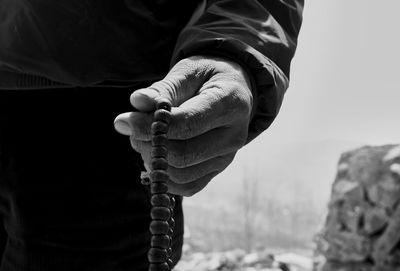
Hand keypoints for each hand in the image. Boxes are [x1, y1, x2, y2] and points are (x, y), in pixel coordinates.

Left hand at [114, 55, 252, 195]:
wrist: (232, 90)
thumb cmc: (207, 77)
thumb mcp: (187, 73)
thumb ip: (163, 89)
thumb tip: (135, 102)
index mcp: (231, 104)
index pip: (187, 124)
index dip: (151, 126)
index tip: (127, 120)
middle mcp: (234, 136)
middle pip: (183, 155)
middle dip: (149, 145)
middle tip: (133, 129)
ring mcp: (227, 158)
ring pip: (181, 175)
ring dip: (153, 161)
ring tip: (145, 139)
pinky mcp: (217, 171)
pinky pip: (187, 187)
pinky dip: (164, 176)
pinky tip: (156, 154)